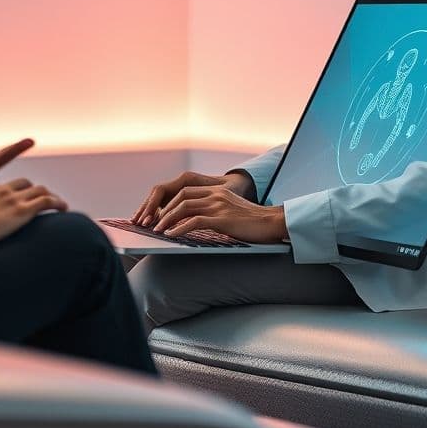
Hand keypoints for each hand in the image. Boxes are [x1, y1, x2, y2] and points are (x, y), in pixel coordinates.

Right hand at [0, 178, 67, 243]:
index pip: (4, 185)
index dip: (14, 191)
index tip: (18, 198)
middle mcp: (1, 189)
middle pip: (24, 184)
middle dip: (34, 190)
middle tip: (41, 200)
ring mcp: (13, 198)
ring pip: (39, 190)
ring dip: (50, 195)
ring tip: (58, 204)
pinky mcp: (22, 210)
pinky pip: (46, 201)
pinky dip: (57, 203)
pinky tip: (64, 208)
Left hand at [154, 186, 286, 243]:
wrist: (273, 223)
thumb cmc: (253, 223)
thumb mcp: (231, 211)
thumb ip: (215, 212)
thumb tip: (195, 223)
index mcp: (216, 190)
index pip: (185, 191)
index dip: (169, 202)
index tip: (159, 215)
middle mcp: (215, 194)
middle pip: (180, 196)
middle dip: (163, 210)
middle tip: (152, 223)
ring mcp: (218, 205)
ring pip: (184, 208)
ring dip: (167, 220)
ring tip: (157, 231)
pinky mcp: (222, 218)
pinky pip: (194, 221)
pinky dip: (179, 228)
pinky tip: (171, 236)